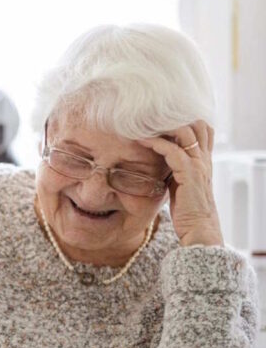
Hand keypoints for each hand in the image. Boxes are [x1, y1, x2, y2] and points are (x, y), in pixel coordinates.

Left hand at [137, 121, 223, 246]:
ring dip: (162, 127)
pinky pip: (172, 150)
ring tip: (143, 125)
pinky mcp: (190, 173)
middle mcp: (204, 159)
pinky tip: (142, 141)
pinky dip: (156, 143)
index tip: (159, 121)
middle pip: (197, 125)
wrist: (199, 228)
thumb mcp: (182, 185)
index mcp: (204, 161)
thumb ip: (175, 171)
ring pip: (186, 132)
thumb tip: (158, 163)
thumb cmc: (188, 211)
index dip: (184, 122)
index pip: (202, 131)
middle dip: (174, 119)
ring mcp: (199, 165)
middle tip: (150, 119)